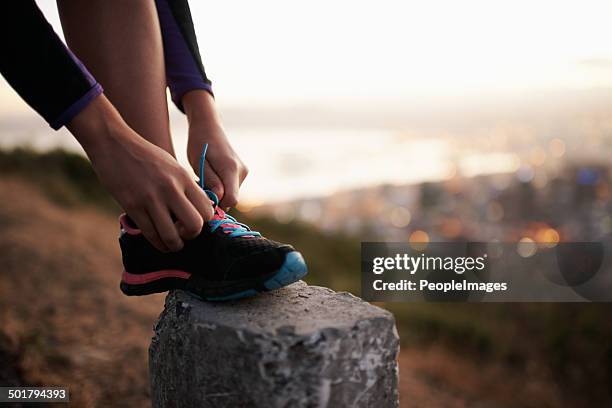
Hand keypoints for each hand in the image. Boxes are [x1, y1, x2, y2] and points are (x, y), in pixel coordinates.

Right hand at [68, 95, 212, 251]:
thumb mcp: (172, 165)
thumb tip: (198, 207)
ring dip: (175, 245)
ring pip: (172, 235)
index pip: (207, 208)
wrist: (112, 143)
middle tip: (185, 234)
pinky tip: (160, 243)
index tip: (195, 222)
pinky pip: (151, 234)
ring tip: (173, 244)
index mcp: (183, 177)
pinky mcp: (133, 206)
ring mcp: (151, 198)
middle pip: (195, 225)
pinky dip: (158, 243)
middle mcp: (171, 188)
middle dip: (192, 235)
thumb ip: (185, 186)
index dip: (204, 221)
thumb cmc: (144, 155)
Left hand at [183, 90, 247, 208]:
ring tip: (203, 180)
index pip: (232, 200)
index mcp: (231, 169)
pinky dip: (220, 189)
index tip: (202, 198)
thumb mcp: (199, 162)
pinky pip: (231, 189)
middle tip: (199, 187)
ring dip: (217, 194)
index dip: (217, 205)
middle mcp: (242, 172)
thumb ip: (210, 180)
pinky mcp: (242, 173)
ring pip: (230, 195)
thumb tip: (219, 199)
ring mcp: (243, 173)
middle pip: (231, 200)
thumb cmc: (200, 143)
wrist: (209, 127)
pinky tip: (210, 178)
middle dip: (215, 199)